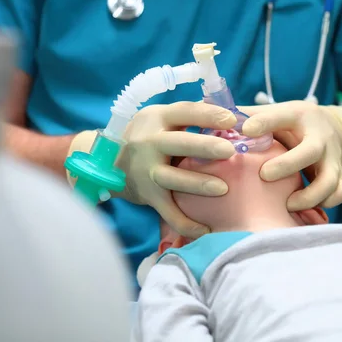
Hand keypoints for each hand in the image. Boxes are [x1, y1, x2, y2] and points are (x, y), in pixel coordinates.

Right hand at [68, 102, 237, 238]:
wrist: (108, 161)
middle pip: (178, 144)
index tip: (232, 119)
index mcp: (158, 118)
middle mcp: (150, 143)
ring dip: (197, 184)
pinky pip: (167, 211)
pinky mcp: (147, 195)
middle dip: (204, 147)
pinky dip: (184, 223)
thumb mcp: (162, 118)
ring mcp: (147, 170)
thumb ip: (191, 116)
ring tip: (223, 189)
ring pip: (173, 178)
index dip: (208, 115)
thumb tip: (233, 117)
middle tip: (229, 150)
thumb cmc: (149, 135)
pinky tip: (205, 229)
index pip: (184, 112)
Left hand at [238, 101, 341, 210]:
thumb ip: (247, 116)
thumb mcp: (275, 113)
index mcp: (299, 116)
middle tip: (264, 175)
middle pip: (311, 151)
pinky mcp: (340, 176)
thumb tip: (210, 118)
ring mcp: (333, 159)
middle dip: (287, 165)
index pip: (282, 116)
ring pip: (329, 181)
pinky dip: (325, 204)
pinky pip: (340, 194)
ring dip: (308, 196)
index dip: (264, 123)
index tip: (246, 130)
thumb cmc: (291, 124)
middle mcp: (320, 138)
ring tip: (286, 204)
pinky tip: (304, 209)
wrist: (333, 128)